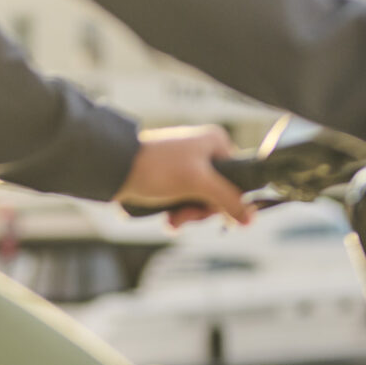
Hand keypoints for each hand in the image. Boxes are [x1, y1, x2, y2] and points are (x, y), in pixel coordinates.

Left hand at [117, 125, 251, 227]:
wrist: (114, 169)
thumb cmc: (157, 168)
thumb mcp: (198, 184)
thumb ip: (227, 200)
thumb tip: (251, 219)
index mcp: (216, 143)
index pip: (238, 178)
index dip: (228, 200)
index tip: (214, 214)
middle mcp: (204, 152)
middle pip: (219, 193)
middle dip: (202, 211)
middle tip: (186, 217)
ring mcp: (187, 167)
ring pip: (201, 201)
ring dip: (188, 216)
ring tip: (173, 220)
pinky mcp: (171, 180)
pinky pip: (185, 202)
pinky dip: (178, 214)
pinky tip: (168, 221)